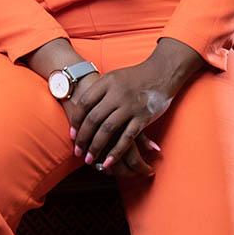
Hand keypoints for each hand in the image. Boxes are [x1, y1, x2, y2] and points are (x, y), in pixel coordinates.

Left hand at [68, 39, 203, 173]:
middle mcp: (117, 94)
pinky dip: (116, 152)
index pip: (85, 104)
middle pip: (94, 119)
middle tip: (77, 152)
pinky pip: (127, 138)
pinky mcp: (143, 117)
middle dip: (83, 138)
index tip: (72, 135)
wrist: (161, 72)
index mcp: (106, 82)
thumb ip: (99, 91)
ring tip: (89, 160)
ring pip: (108, 130)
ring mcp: (130, 106)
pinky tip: (108, 162)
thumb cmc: (134, 76)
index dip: (76, 121)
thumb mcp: (114, 77)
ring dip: (96, 147)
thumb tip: (81, 110)